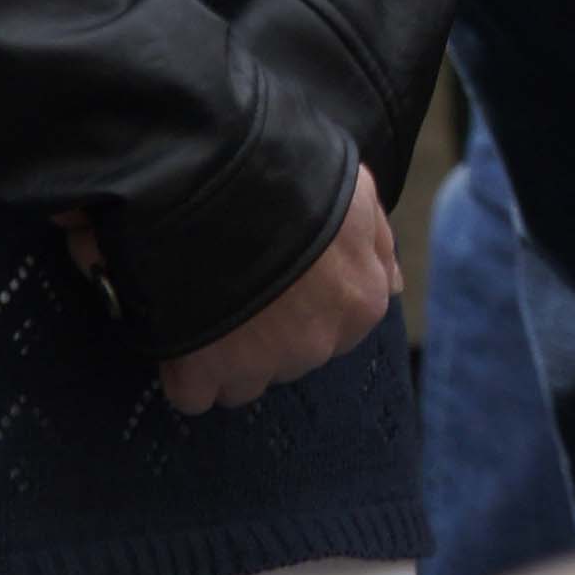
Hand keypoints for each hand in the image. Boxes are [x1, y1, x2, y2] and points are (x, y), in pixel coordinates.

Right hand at [159, 167, 399, 415]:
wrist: (225, 185)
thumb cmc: (295, 180)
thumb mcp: (355, 192)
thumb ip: (377, 243)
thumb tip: (394, 286)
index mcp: (362, 303)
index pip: (339, 329)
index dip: (302, 306)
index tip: (277, 283)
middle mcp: (319, 344)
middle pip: (291, 358)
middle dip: (265, 334)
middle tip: (237, 288)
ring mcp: (260, 366)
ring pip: (243, 383)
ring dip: (225, 358)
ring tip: (205, 310)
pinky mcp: (203, 375)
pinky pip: (192, 395)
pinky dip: (183, 374)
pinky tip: (179, 338)